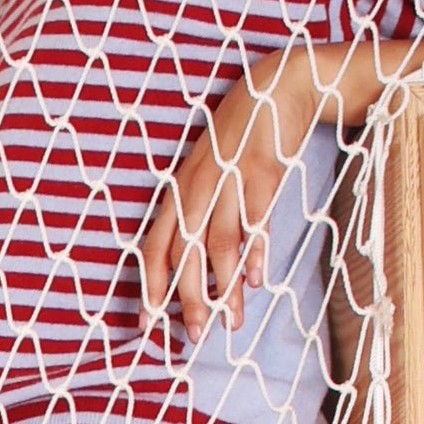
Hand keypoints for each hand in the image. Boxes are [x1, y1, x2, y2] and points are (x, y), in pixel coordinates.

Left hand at [139, 45, 336, 346]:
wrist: (276, 88)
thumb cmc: (239, 138)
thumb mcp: (208, 171)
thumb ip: (200, 213)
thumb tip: (198, 265)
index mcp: (178, 191)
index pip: (153, 247)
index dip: (148, 286)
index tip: (147, 322)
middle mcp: (197, 189)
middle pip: (185, 255)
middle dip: (188, 300)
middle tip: (194, 335)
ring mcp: (229, 182)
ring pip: (220, 245)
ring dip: (226, 289)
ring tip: (232, 321)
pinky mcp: (262, 175)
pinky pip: (255, 222)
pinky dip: (255, 253)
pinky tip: (256, 279)